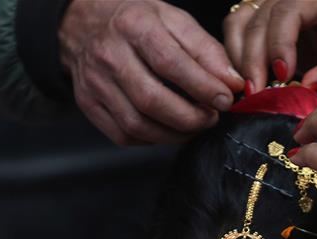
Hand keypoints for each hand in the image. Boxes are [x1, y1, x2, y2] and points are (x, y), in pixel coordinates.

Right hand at [58, 0, 243, 144]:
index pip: (170, 63)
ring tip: (193, 126)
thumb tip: (231, 82)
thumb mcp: (173, 20)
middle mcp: (109, 55)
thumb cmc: (136, 21)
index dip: (202, 87)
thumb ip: (205, 50)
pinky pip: (123, 135)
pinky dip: (151, 139)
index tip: (225, 99)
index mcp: (134, 26)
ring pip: (136, 124)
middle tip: (210, 118)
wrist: (84, 22)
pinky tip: (167, 129)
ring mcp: (94, 83)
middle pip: (151, 100)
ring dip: (173, 134)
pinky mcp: (88, 104)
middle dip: (189, 117)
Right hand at [223, 0, 316, 93]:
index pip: (287, 13)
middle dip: (254, 61)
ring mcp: (265, 5)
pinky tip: (246, 80)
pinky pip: (234, 33)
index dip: (280, 45)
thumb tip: (308, 89)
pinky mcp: (253, 18)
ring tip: (250, 89)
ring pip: (238, 25)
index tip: (282, 76)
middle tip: (257, 93)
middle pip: (257, 21)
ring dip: (239, 60)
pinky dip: (235, 58)